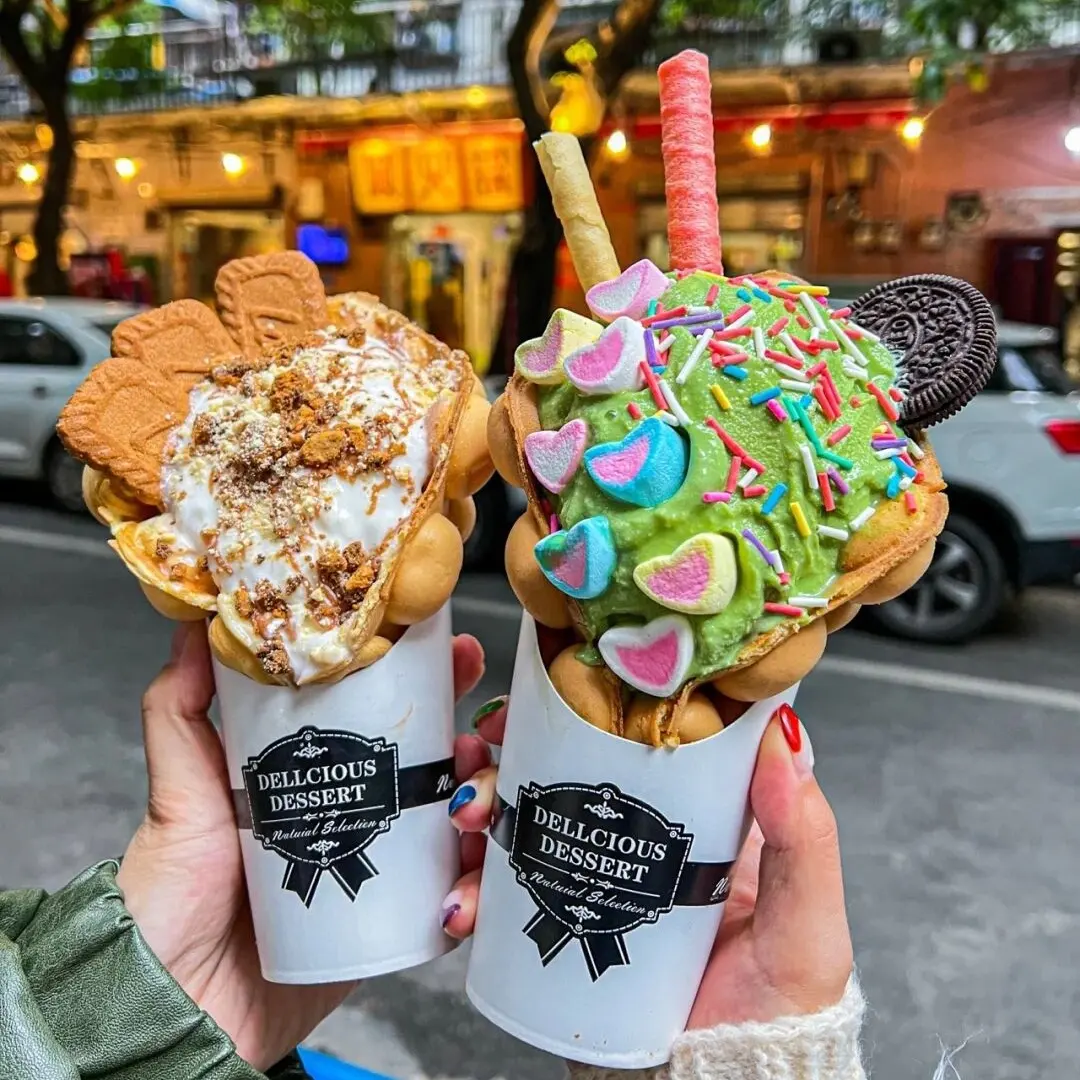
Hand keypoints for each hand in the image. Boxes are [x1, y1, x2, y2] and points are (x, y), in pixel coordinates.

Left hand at [117, 621, 485, 1071]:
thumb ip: (179, 710)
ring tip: (467, 820)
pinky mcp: (398, 926)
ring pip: (469, 827)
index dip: (438, 680)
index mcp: (326, 774)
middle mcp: (365, 814)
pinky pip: (460, 902)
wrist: (173, 1006)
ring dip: (488, 813)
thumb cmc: (172, 897)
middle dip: (481, 746)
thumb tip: (192, 623)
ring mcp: (388, 869)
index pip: (396, 712)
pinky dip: (478, 894)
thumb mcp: (178, 792)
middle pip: (448, 765)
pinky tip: (458, 897)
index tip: (461, 654)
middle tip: (478, 742)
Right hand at [447, 701, 852, 1025]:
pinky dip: (470, 892)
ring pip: (521, 828)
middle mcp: (637, 844)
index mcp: (695, 820)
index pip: (634, 739)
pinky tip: (462, 905)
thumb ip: (804, 834)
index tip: (544, 692)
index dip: (583, 705)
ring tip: (466, 822)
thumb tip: (783, 733)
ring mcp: (594, 886)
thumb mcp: (805, 922)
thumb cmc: (775, 1011)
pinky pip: (503, 899)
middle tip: (480, 752)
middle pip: (559, 774)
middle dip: (508, 755)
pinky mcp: (562, 932)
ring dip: (478, 812)